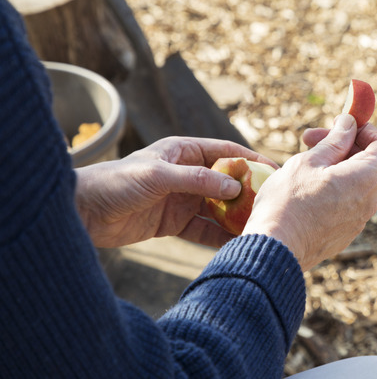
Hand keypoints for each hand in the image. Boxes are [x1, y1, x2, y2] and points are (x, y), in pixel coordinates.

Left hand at [75, 137, 273, 247]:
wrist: (82, 212)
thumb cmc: (116, 182)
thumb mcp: (158, 175)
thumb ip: (197, 181)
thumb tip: (235, 187)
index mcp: (183, 152)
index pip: (226, 153)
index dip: (251, 160)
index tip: (274, 171)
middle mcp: (186, 174)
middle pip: (226, 182)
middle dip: (248, 193)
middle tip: (272, 205)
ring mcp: (182, 199)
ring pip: (218, 207)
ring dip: (235, 217)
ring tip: (258, 227)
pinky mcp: (173, 222)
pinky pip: (203, 229)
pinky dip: (219, 236)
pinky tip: (236, 243)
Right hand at [244, 114, 376, 270]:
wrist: (275, 249)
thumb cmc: (289, 201)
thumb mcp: (310, 161)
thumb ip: (335, 140)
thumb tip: (350, 124)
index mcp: (365, 178)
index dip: (366, 131)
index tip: (342, 126)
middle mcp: (369, 201)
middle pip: (367, 164)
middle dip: (342, 146)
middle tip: (308, 140)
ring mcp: (358, 221)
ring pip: (354, 184)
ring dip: (335, 168)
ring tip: (302, 165)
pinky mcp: (344, 235)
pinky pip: (345, 204)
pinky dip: (332, 190)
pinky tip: (304, 191)